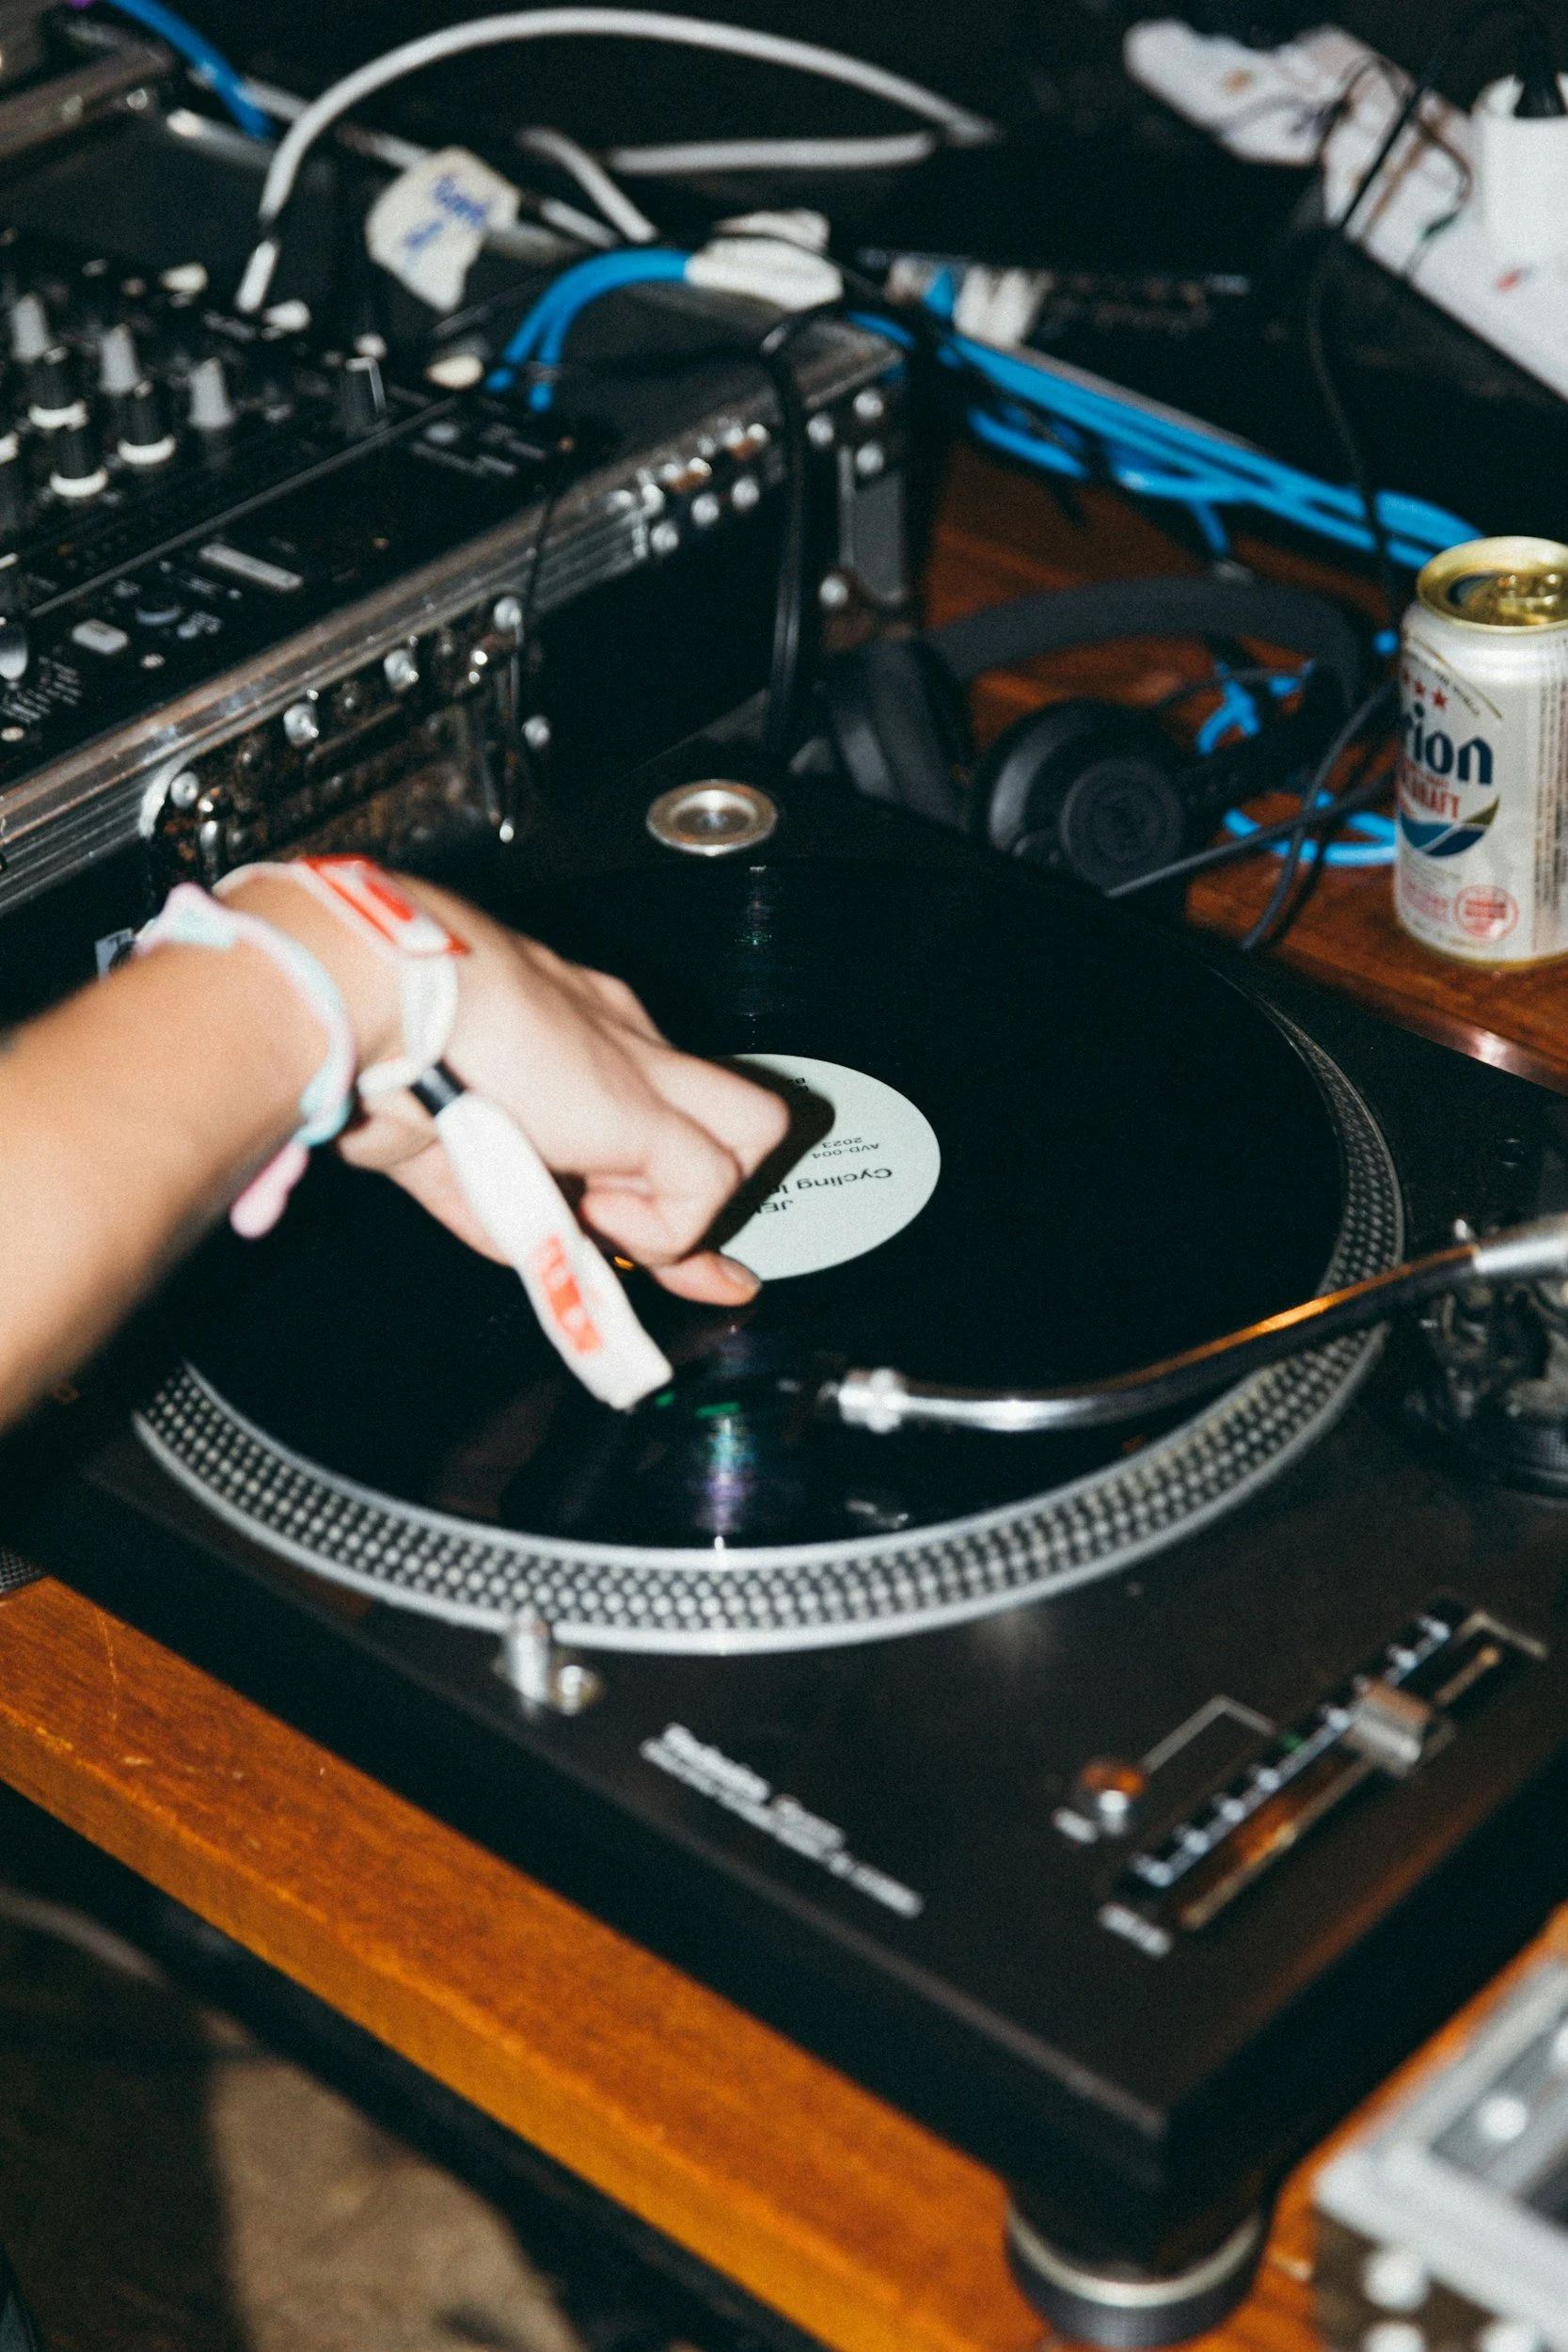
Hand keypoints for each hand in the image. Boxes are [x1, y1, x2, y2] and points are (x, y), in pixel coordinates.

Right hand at [333, 879, 786, 1305]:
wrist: (379, 995)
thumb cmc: (379, 1050)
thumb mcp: (452, 1152)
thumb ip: (512, 1201)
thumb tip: (551, 1253)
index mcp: (570, 1040)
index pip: (657, 1114)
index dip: (664, 1187)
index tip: (661, 1242)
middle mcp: (622, 1044)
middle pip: (726, 1115)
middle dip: (702, 1191)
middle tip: (628, 1229)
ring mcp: (643, 1069)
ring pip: (753, 1134)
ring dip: (686, 1207)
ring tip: (599, 1214)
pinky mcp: (647, 1105)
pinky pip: (709, 1183)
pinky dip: (660, 1225)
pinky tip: (592, 1208)